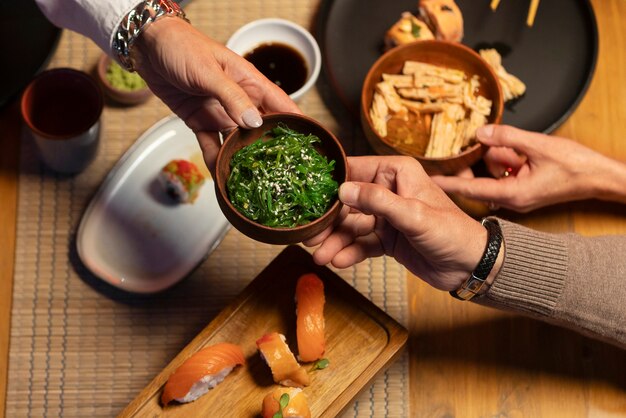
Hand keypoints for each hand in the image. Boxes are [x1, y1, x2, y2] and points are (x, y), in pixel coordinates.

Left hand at [132, 18, 300, 171]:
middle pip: (262, 128)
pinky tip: (221, 176)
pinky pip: (212, 145)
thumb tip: (255, 122)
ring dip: (243, 160)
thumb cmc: (182, 47)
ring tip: (252, 181)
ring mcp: (221, 113)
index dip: (297, 123)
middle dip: (271, 149)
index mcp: (250, 83)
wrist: (147, 46)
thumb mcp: (209, 71)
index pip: (281, 105)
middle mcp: (239, 100)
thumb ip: (232, 97)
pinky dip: (216, 160)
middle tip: (281, 172)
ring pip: (238, 142)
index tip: (310, 144)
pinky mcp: (201, 121)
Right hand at [304, 156, 487, 290]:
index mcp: (396, 172)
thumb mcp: (414, 214)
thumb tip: (342, 189)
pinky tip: (338, 261)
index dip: (329, 183)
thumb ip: (378, 201)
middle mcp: (388, 190)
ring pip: (351, 226)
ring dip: (335, 241)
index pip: (354, 171)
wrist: (470, 266)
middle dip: (328, 221)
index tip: (306, 196)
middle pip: (346, 202)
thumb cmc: (451, 232)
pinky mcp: (386, 238)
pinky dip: (349, 252)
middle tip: (309, 236)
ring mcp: (385, 216)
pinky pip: (361, 243)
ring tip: (320, 256)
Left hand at [432, 124, 625, 211]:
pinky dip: (508, 159)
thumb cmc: (576, 166)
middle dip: (476, 161)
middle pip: (479, 179)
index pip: (469, 189)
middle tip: (471, 146)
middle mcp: (510, 198)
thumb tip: (480, 132)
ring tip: (512, 146)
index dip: (447, 183)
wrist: (601, 178)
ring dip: (498, 156)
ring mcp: (517, 195)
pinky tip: (519, 149)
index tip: (427, 182)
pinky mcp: (524, 188)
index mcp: (511, 194)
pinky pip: (506, 172)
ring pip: (493, 172)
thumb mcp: (537, 145)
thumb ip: (506, 137)